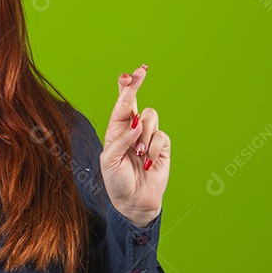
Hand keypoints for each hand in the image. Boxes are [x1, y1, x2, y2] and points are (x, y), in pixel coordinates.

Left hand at [99, 63, 170, 225]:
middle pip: (135, 100)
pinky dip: (153, 149)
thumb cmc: (117, 181)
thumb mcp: (110, 160)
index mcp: (115, 129)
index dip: (125, 87)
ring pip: (150, 117)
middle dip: (137, 84)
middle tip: (141, 71)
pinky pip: (161, 136)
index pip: (120, 103)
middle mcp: (132, 129)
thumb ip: (121, 140)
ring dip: (144, 135)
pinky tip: (147, 163)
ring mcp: (148, 136)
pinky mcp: (162, 146)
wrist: (134, 202)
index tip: (130, 74)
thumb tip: (135, 125)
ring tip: (138, 154)